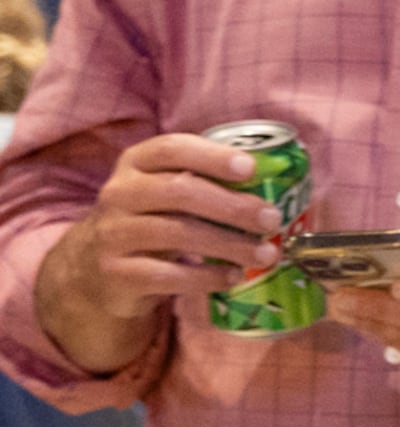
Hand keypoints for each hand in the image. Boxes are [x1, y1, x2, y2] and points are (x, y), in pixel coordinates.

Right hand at [37, 132, 291, 366]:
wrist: (95, 267)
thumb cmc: (151, 218)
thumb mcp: (167, 192)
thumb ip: (206, 182)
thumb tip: (278, 185)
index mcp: (136, 163)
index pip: (171, 149)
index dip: (212, 156)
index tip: (251, 168)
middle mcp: (119, 193)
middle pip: (178, 191)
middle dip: (232, 205)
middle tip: (272, 219)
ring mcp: (113, 234)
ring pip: (175, 234)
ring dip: (229, 244)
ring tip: (266, 254)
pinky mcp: (116, 273)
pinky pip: (167, 275)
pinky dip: (207, 277)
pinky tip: (234, 276)